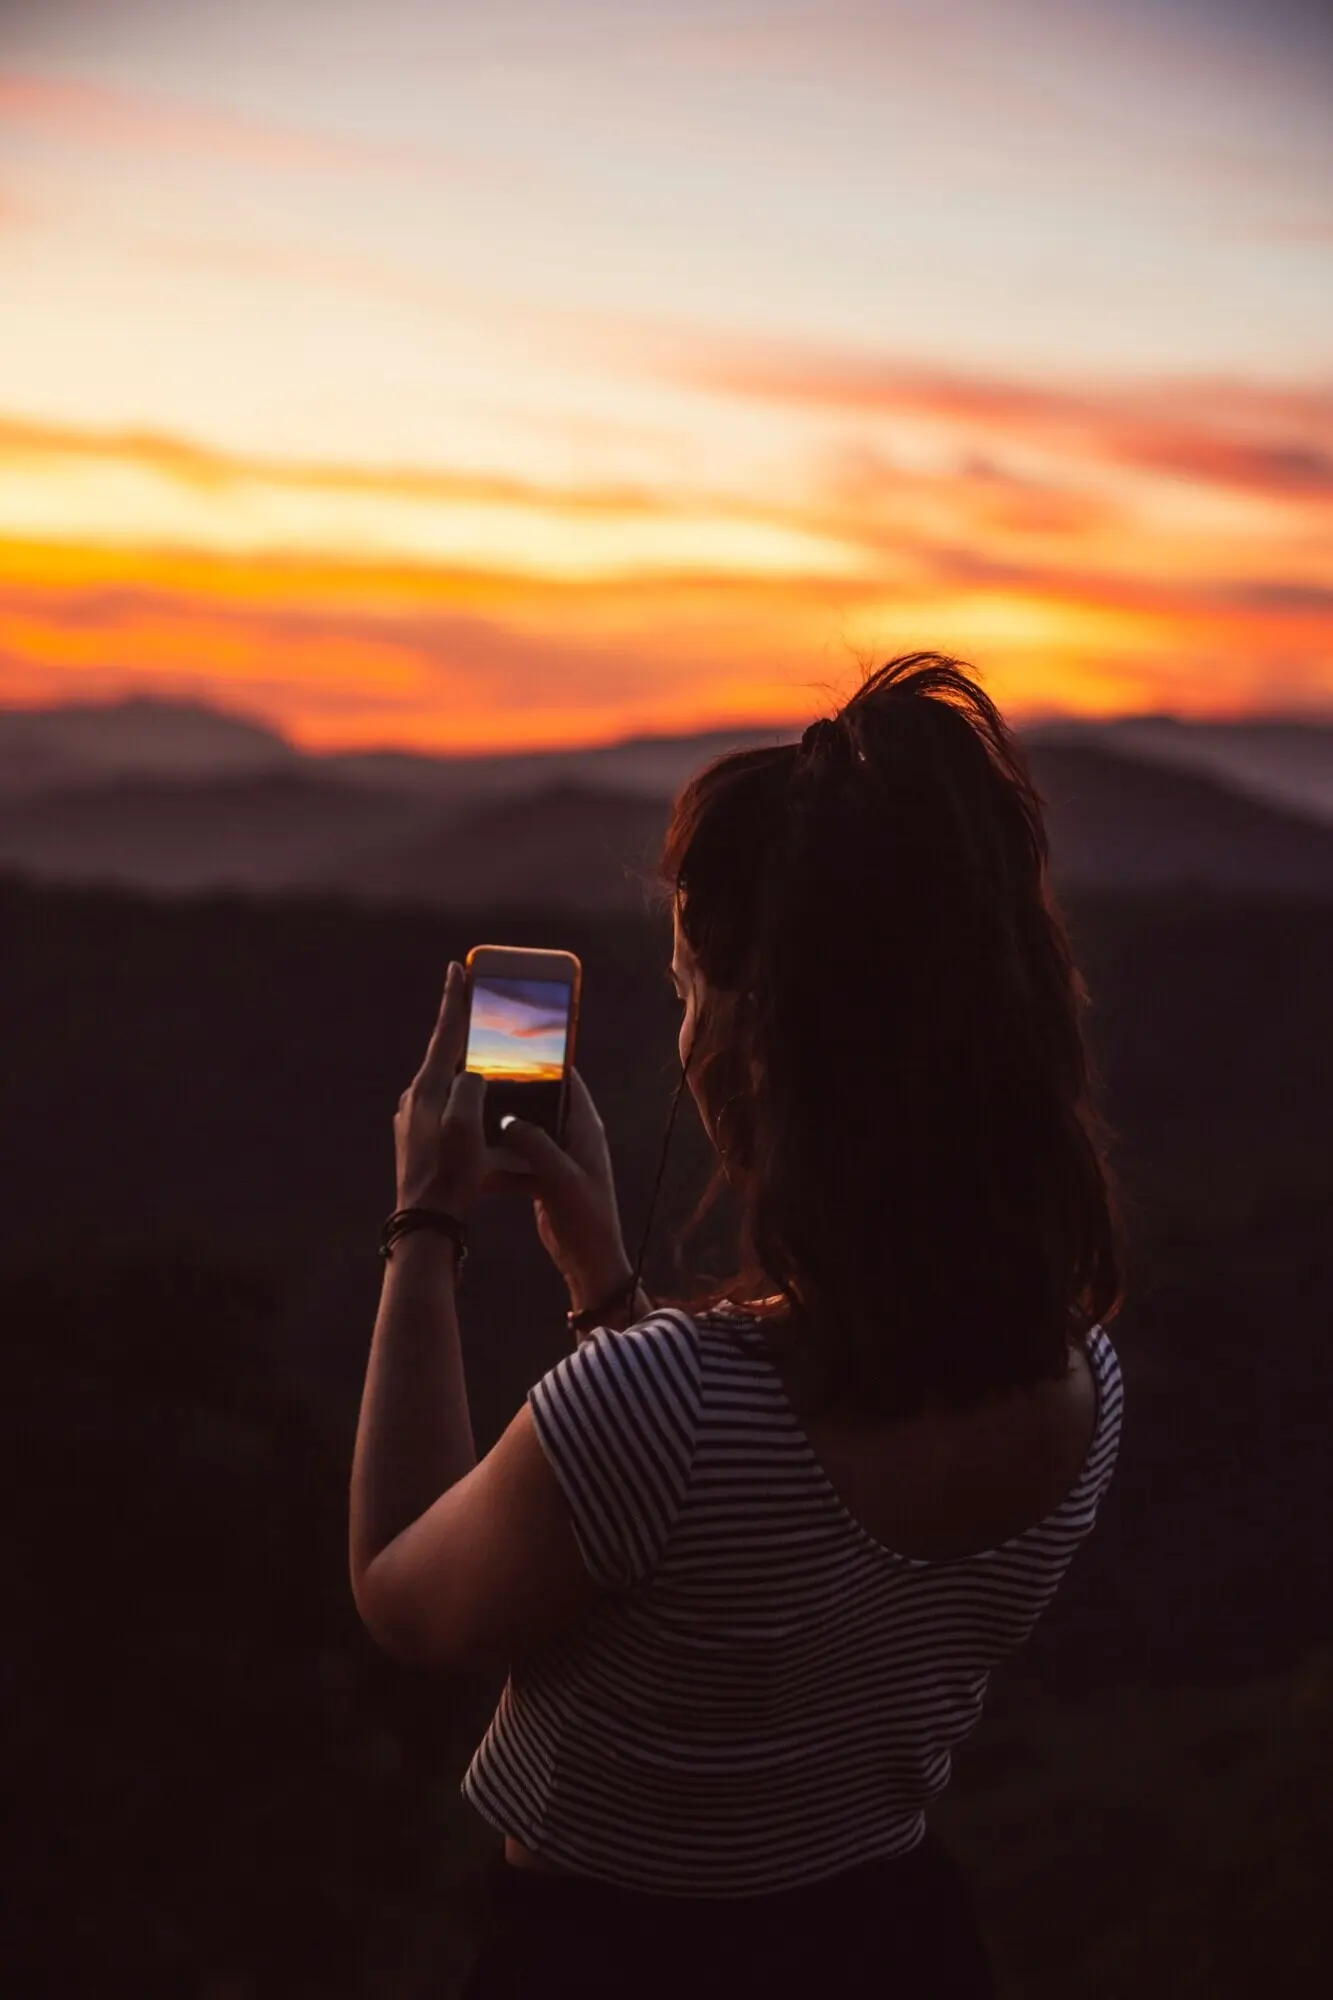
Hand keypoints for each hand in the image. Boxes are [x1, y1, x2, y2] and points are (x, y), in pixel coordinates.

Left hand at [394, 961, 489, 1217]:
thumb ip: (469, 1088)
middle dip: (464, 1030)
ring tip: (487, 1058)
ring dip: (465, 1066)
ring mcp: (413, 1116)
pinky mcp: (416, 1135)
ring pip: (446, 1080)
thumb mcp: (466, 1126)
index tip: (456, 969)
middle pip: (446, 1053)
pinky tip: (477, 1104)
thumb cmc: (450, 1174)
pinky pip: (444, 1103)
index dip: (453, 1000)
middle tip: (478, 1007)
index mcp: (428, 1088)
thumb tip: (473, 1074)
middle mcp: (416, 1096)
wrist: (426, 1218)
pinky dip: (462, 1094)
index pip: (445, 1033)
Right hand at [494, 1070, 633, 1311]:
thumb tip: (507, 1119)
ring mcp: (556, 1155)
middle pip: (542, 1098)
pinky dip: (501, 1148)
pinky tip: (475, 1142)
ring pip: (527, 1125)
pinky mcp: (542, 1174)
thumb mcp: (561, 1178)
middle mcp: (572, 1135)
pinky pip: (519, 1152)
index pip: (568, 1079)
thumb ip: (536, 1145)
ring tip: (472, 1100)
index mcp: (585, 1127)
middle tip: (481, 1069)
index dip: (546, 1057)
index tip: (515, 1042)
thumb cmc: (586, 1217)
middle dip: (516, 1086)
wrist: (589, 1259)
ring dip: (505, 1118)